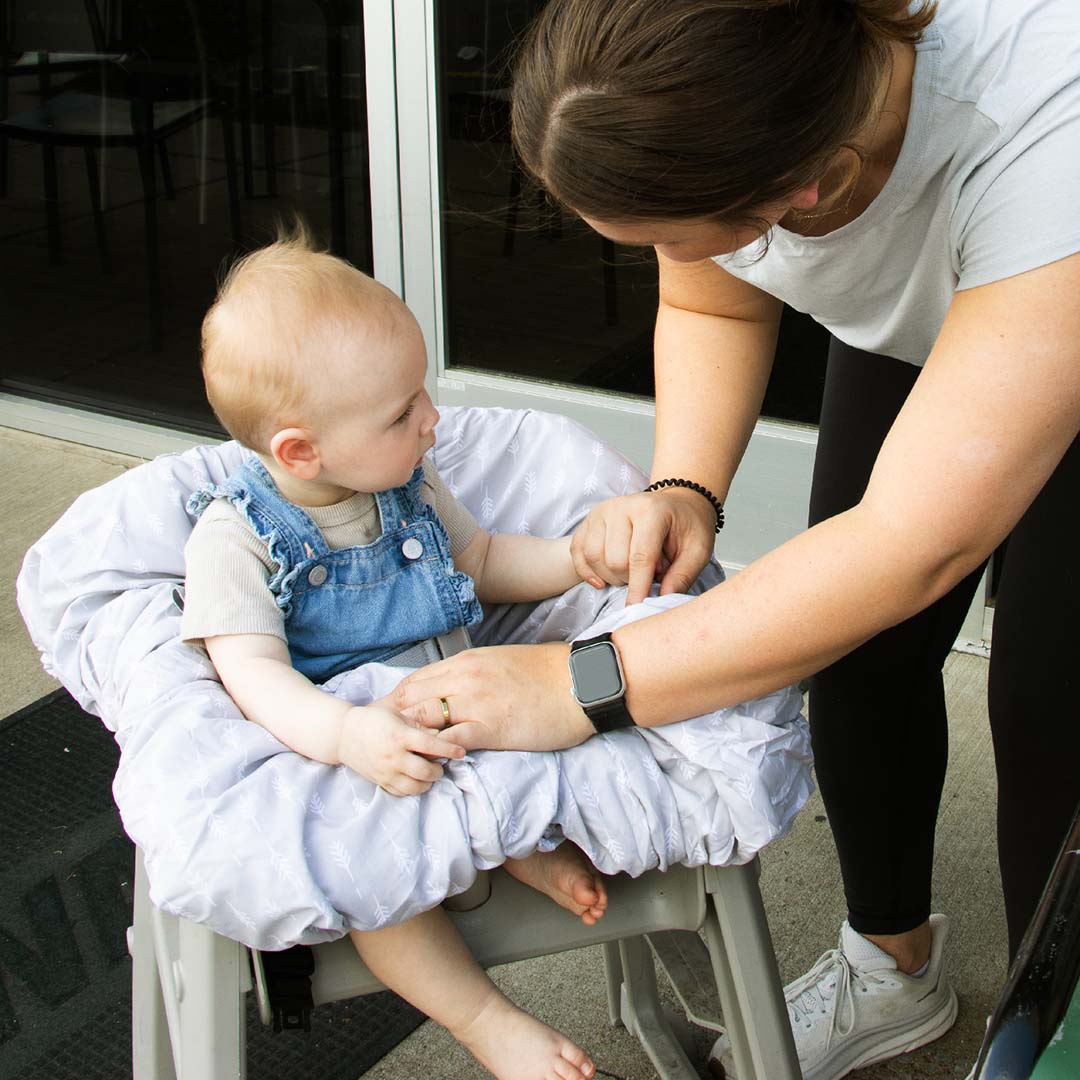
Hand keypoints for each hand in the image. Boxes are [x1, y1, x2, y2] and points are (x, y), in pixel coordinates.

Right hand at [337, 703, 465, 796]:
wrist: (344, 734)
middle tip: (440, 764)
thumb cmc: (374, 719)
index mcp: (400, 736)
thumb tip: (441, 734)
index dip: (449, 750)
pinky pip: (402, 792)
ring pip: (416, 787)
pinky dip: (413, 788)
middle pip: (426, 772)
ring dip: (427, 781)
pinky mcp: (380, 782)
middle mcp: (394, 756)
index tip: (461, 752)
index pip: (431, 746)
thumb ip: (419, 725)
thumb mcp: (397, 714)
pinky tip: (415, 779)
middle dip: (439, 770)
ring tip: (428, 772)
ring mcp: (386, 772)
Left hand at [391, 643, 594, 751]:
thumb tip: (456, 687)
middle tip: (395, 741)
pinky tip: (438, 762)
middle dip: (398, 721)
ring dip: (415, 738)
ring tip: (412, 755)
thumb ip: (473, 672)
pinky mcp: (490, 728)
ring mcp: (475, 702)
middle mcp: (464, 678)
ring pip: (424, 719)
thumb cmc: (546, 672)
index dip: (401, 702)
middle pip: (411, 700)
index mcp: (466, 662)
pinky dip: (439, 752)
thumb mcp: (500, 661)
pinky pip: (450, 742)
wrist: (579, 681)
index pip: (416, 680)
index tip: (396, 719)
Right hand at [571, 488, 715, 604]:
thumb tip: (660, 599)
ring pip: (593, 557)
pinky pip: (578, 552)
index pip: (639, 556)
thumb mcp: (698, 549)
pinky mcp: (589, 520)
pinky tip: (603, 579)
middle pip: (613, 560)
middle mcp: (621, 507)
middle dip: (629, 579)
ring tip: (632, 570)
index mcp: (651, 511)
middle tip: (649, 573)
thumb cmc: (686, 527)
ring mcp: (601, 512)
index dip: (638, 587)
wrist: (675, 503)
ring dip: (610, 576)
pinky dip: (587, 571)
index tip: (637, 608)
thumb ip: (682, 575)